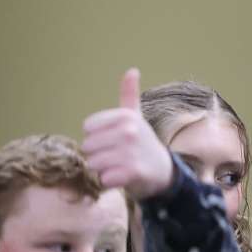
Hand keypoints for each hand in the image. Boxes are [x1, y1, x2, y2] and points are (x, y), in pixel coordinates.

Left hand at [82, 68, 173, 199]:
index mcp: (125, 116)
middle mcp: (128, 131)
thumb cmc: (143, 142)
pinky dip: (109, 182)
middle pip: (87, 147)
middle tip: (117, 155)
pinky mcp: (132, 173)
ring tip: (119, 166)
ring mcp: (130, 152)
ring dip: (103, 169)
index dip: (97, 136)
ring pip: (93, 163)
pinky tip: (122, 177)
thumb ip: (129, 95)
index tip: (114, 139)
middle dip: (98, 154)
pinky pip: (103, 178)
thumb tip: (132, 70)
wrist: (164, 170)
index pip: (87, 128)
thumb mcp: (136, 117)